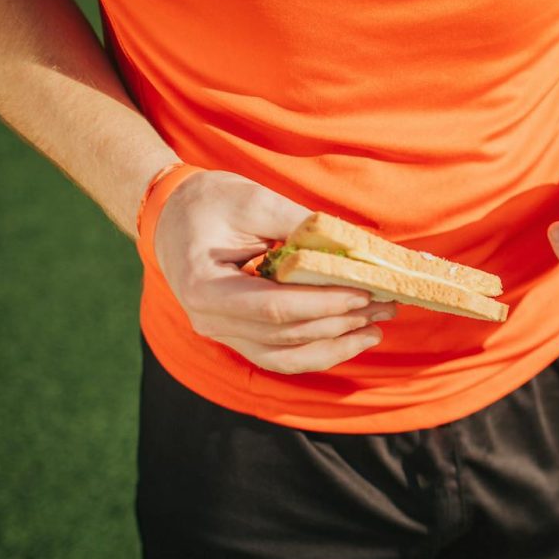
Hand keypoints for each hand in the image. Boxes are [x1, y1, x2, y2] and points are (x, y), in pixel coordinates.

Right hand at [152, 171, 395, 373]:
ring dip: (337, 343)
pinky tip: (353, 339)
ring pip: (286, 355)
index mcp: (203, 284)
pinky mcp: (238, 337)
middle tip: (386, 303)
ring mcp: (222, 334)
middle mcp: (209, 320)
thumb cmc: (210, 202)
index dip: (323, 303)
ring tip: (377, 325)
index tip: (363, 292)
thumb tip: (355, 249)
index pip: (273, 306)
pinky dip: (320, 352)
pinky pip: (282, 357)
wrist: (173, 216)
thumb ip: (300, 225)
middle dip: (341, 320)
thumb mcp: (253, 200)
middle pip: (285, 334)